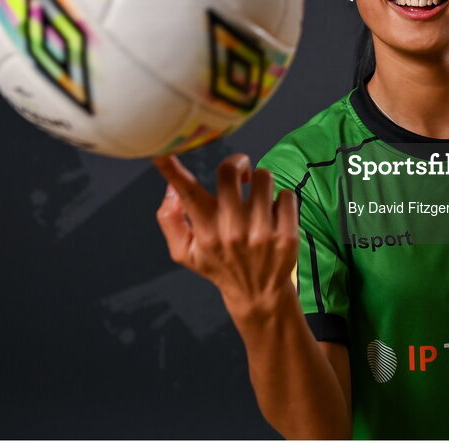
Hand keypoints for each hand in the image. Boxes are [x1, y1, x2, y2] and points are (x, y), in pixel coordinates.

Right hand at [152, 153, 298, 319]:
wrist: (259, 295)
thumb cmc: (220, 266)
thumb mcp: (185, 252)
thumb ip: (170, 220)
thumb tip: (170, 189)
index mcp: (205, 232)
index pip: (187, 193)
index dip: (171, 170)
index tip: (161, 152)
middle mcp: (232, 231)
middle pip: (229, 171)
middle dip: (237, 162)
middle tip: (240, 174)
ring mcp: (261, 234)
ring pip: (264, 177)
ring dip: (261, 182)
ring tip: (258, 199)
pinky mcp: (287, 236)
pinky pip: (286, 195)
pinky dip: (281, 200)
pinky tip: (274, 214)